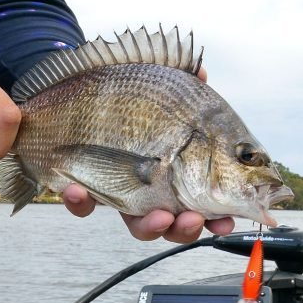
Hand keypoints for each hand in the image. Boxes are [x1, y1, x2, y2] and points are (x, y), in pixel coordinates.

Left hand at [61, 63, 234, 242]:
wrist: (84, 91)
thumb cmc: (133, 95)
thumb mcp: (163, 88)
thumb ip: (184, 87)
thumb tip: (199, 74)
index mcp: (179, 171)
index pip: (203, 202)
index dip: (216, 218)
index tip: (227, 222)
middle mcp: (152, 187)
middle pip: (174, 222)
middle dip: (185, 227)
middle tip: (191, 219)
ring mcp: (121, 191)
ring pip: (137, 224)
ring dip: (150, 226)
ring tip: (157, 218)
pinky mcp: (85, 187)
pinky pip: (82, 204)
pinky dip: (79, 202)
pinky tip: (76, 190)